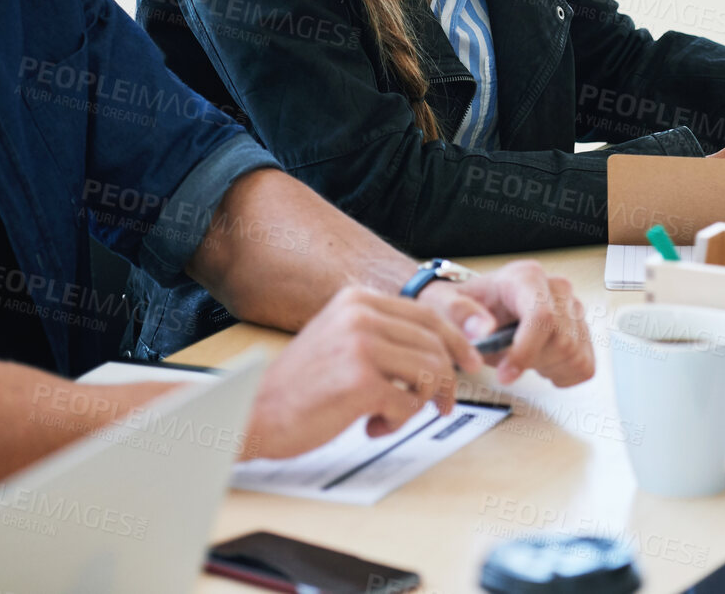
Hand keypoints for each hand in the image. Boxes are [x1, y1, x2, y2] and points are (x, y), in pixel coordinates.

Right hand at [248, 286, 482, 456]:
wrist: (254, 413)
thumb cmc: (299, 387)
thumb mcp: (341, 340)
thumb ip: (383, 336)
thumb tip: (441, 350)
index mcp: (357, 300)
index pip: (427, 315)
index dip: (456, 341)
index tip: (471, 363)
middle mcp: (361, 316)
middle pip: (435, 346)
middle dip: (446, 382)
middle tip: (442, 405)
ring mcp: (362, 346)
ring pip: (429, 374)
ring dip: (417, 405)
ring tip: (389, 416)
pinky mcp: (362, 382)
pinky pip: (409, 405)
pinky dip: (397, 422)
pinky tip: (369, 425)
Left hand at [440, 259, 594, 387]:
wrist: (477, 311)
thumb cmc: (464, 307)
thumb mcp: (445, 305)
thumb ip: (459, 315)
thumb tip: (483, 328)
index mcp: (526, 277)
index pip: (542, 316)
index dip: (526, 351)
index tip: (505, 375)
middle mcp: (557, 288)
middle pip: (561, 341)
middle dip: (531, 361)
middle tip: (506, 359)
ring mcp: (574, 309)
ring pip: (574, 355)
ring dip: (544, 367)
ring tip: (522, 355)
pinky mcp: (583, 330)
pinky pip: (584, 366)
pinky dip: (560, 374)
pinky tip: (539, 361)